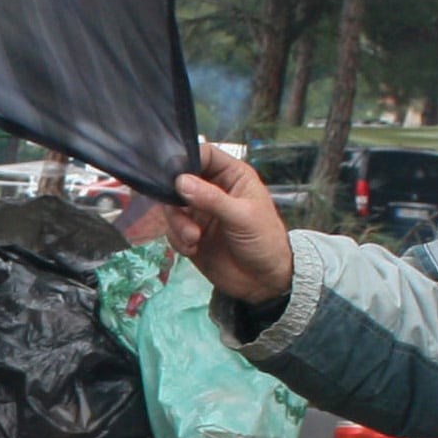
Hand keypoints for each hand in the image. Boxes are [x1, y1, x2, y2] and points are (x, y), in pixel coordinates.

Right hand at [165, 140, 295, 306]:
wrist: (265, 282)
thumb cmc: (264, 241)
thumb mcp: (242, 216)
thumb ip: (211, 198)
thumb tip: (180, 181)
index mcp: (231, 176)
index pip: (204, 155)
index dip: (187, 159)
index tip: (174, 175)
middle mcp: (213, 189)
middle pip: (180, 180)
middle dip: (176, 199)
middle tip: (182, 214)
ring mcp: (200, 212)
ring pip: (172, 207)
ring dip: (177, 223)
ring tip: (193, 238)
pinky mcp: (191, 234)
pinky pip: (172, 230)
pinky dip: (178, 239)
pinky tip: (193, 249)